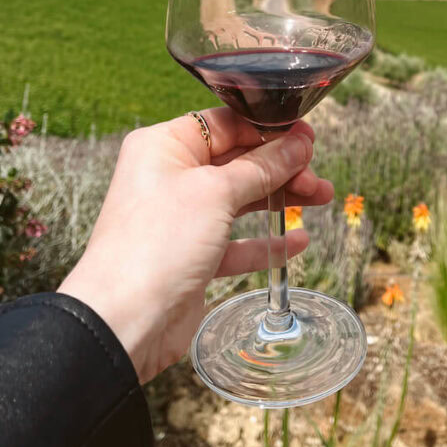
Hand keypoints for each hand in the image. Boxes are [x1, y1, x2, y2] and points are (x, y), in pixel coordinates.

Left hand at [58, 109, 332, 383]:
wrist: (123, 322)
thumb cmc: (158, 243)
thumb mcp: (217, 192)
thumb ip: (262, 167)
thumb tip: (299, 142)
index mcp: (165, 146)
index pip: (226, 124)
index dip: (269, 130)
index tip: (308, 137)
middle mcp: (170, 177)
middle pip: (238, 161)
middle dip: (282, 166)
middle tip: (318, 176)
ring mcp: (181, 218)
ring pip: (240, 199)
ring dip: (280, 198)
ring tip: (322, 198)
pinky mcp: (192, 256)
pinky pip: (236, 241)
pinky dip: (266, 241)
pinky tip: (297, 241)